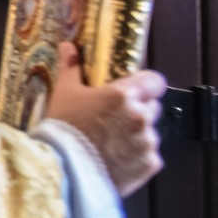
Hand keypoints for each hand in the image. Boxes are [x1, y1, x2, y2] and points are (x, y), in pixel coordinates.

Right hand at [43, 40, 165, 195]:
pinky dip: (136, 157)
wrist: (64, 170)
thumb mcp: (64, 93)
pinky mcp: (149, 164)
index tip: (134, 90)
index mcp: (124, 95)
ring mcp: (148, 142)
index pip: (154, 81)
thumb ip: (72, 68)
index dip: (145, 84)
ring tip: (111, 142)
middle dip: (138, 110)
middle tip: (114, 118)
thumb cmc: (63, 129)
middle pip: (152, 107)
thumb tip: (69, 47)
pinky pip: (148, 156)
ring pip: (149, 132)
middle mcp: (141, 116)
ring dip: (136, 135)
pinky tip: (116, 158)